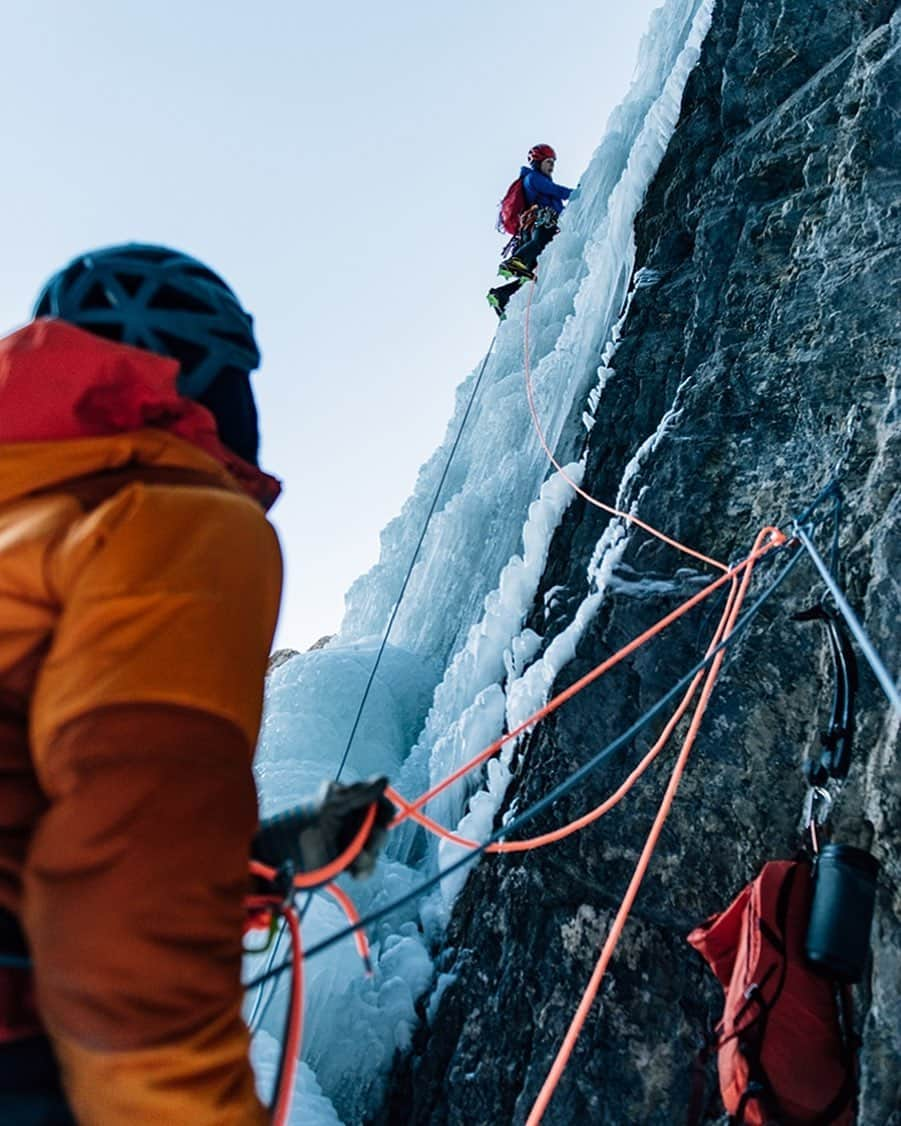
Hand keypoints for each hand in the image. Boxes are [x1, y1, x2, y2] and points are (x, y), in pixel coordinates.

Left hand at [253, 776, 394, 879]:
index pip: (377, 801)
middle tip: (365, 848)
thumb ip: (358, 794)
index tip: (383, 821)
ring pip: (374, 847)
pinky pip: (366, 864)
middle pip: (379, 826)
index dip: (384, 811)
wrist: (282, 864)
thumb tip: (384, 779)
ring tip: (354, 865)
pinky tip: (354, 873)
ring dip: (368, 858)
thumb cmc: (301, 829)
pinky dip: (363, 869)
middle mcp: (349, 818)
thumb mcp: (330, 808)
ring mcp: (348, 839)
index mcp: (346, 799)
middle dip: (375, 840)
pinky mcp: (346, 859)